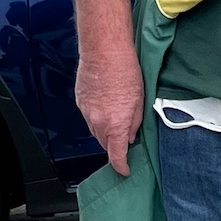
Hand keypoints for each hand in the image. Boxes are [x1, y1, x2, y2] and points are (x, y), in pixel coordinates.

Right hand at [76, 45, 145, 175]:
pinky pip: (88, 116)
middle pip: (104, 144)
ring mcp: (86, 112)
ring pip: (95, 131)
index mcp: (116, 125)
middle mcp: (98, 122)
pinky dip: (96, 116)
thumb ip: (135, 123)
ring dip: (104, 130)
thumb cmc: (125, 71)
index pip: (116, 156)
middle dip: (114, 144)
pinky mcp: (80, 101)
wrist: (104, 51)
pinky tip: (105, 103)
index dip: (121, 166)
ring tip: (115, 115)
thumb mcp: (140, 100)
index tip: (124, 169)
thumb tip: (130, 136)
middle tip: (124, 136)